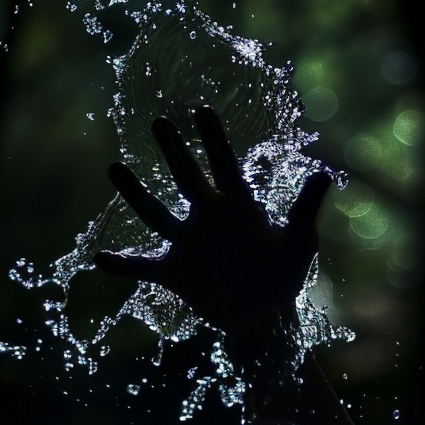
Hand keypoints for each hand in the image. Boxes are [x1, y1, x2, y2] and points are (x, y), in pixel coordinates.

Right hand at [97, 105, 331, 339]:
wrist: (264, 316)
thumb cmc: (284, 276)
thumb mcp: (300, 243)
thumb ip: (307, 208)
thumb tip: (325, 172)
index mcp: (236, 207)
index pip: (224, 165)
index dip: (214, 138)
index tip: (200, 108)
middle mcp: (207, 219)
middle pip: (186, 178)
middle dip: (173, 150)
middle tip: (158, 120)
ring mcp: (187, 244)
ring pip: (155, 215)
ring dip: (136, 195)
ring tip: (114, 168)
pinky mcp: (175, 273)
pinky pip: (143, 268)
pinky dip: (122, 266)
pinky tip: (99, 259)